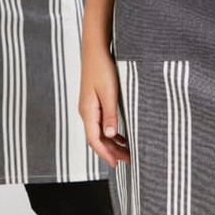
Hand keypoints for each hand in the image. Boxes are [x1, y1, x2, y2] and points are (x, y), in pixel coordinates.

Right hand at [79, 44, 129, 166]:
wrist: (95, 50)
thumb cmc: (102, 68)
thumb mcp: (109, 92)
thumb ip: (110, 115)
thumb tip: (111, 136)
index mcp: (88, 112)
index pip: (94, 140)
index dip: (105, 154)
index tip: (117, 164)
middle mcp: (86, 112)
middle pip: (97, 139)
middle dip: (111, 152)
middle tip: (127, 160)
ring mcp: (89, 107)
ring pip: (99, 132)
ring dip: (112, 143)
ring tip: (126, 152)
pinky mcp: (93, 102)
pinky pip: (101, 123)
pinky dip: (111, 132)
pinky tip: (121, 136)